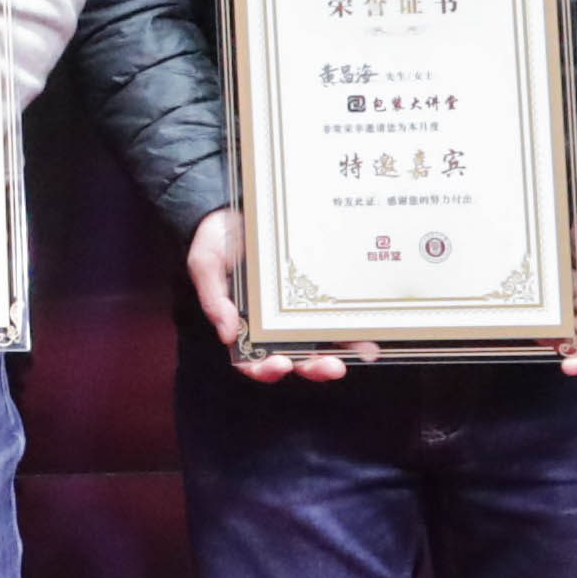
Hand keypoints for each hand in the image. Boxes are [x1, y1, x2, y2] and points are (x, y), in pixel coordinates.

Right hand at [186, 207, 353, 379]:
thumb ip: (213, 297)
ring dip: (342, 355)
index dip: (265, 370)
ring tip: (362, 352)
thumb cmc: (217, 239)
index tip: (278, 364)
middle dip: (314, 368)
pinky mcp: (320, 295)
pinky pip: (338, 318)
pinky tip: (371, 334)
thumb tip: (226, 333)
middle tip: (331, 366)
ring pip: (321, 345)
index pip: (251, 361)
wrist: (241, 208)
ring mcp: (299, 313)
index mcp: (244, 325)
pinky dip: (355, 331)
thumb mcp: (205, 263)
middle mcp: (274, 326)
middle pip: (295, 359)